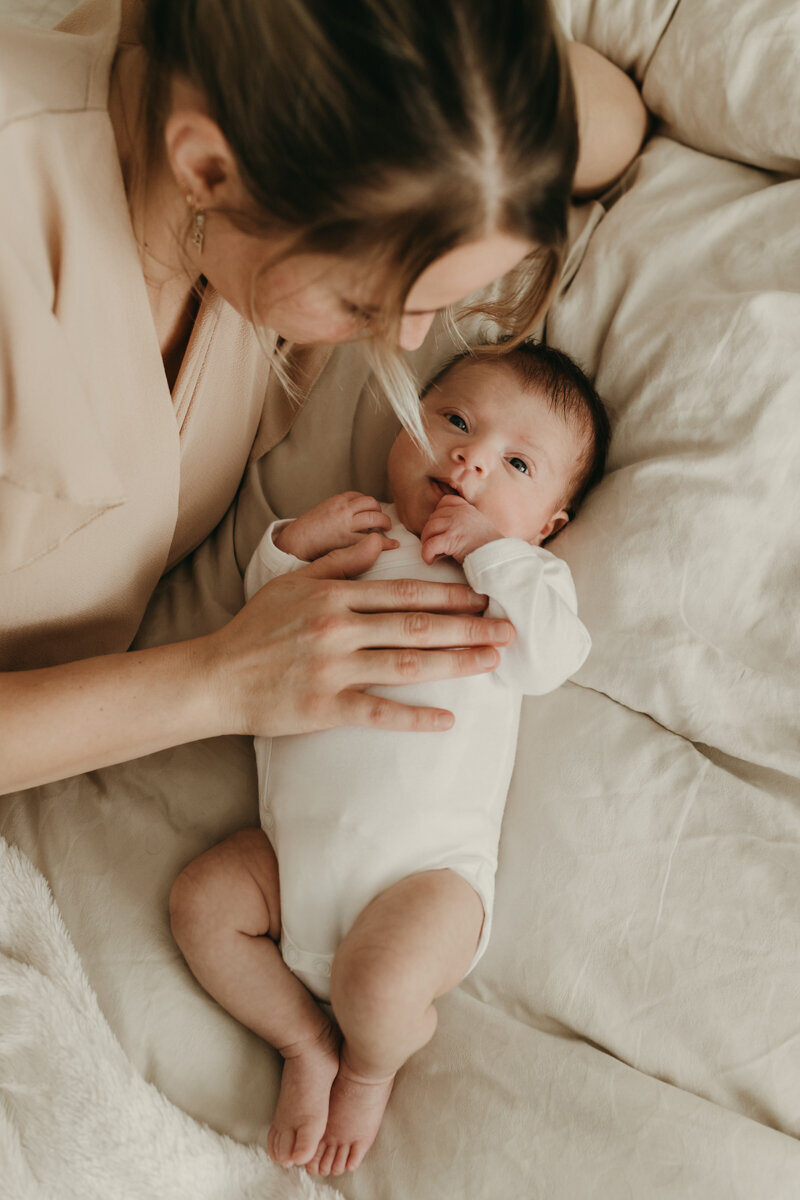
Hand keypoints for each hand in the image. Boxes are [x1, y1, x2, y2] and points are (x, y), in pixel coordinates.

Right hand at [205, 534, 513, 736]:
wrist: (216, 677)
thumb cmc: (255, 629)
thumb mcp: (292, 581)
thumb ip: (337, 560)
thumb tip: (379, 542)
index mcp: (335, 595)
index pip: (405, 592)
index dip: (450, 593)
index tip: (484, 596)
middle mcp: (340, 628)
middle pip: (417, 625)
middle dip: (469, 626)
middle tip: (508, 628)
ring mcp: (334, 668)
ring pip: (407, 664)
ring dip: (455, 662)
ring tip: (492, 660)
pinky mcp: (325, 706)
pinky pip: (379, 712)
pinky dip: (415, 717)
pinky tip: (448, 720)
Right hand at [275, 492, 397, 560]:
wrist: (295, 542)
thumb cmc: (307, 531)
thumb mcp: (322, 511)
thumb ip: (337, 510)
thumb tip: (353, 514)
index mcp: (336, 500)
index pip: (359, 496)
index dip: (368, 504)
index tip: (371, 512)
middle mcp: (343, 509)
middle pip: (371, 503)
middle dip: (380, 512)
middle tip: (383, 522)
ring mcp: (346, 524)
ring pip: (375, 517)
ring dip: (385, 523)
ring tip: (387, 530)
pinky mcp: (347, 540)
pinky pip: (372, 539)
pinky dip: (386, 542)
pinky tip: (393, 545)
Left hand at [420, 495, 502, 564]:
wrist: (498, 557)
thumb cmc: (490, 547)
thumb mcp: (480, 526)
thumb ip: (466, 522)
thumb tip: (450, 528)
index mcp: (467, 509)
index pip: (446, 501)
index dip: (438, 513)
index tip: (439, 527)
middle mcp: (460, 513)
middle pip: (434, 517)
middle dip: (430, 531)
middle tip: (432, 543)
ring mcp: (455, 525)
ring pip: (429, 529)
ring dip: (426, 542)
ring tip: (431, 552)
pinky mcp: (451, 539)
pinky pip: (430, 545)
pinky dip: (427, 554)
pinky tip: (430, 560)